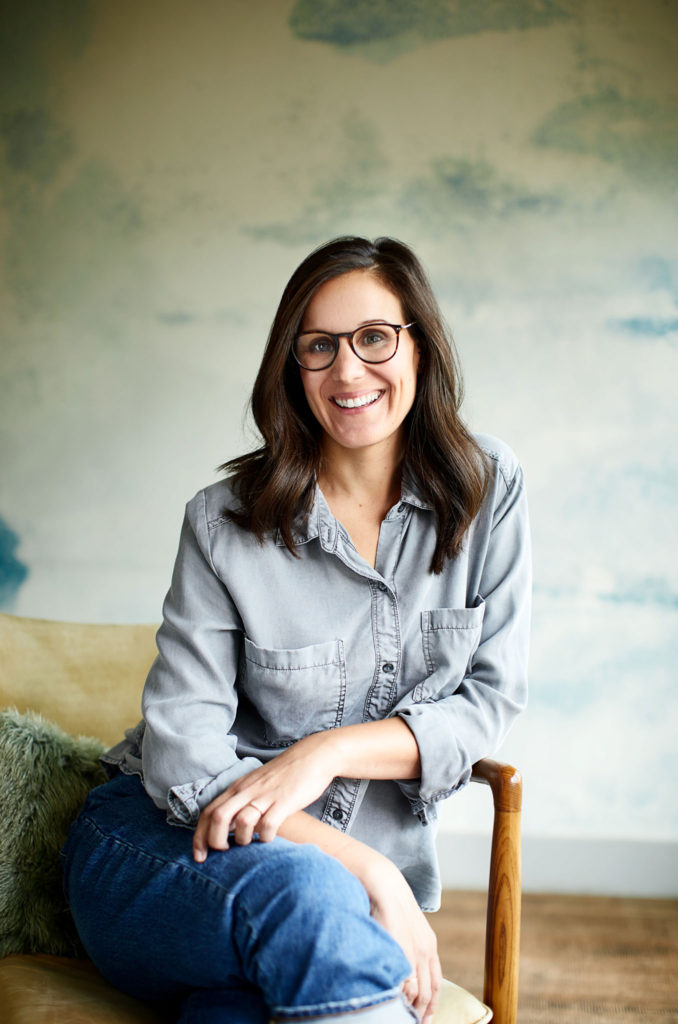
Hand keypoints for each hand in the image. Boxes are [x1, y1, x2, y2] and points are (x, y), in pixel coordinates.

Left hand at [193, 732, 335, 860]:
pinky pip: (268, 825)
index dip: (199, 837)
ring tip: (249, 843)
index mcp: (237, 788)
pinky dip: (265, 837)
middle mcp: (247, 791)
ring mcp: (265, 796)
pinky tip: (268, 838)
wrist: (311, 757)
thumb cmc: (283, 776)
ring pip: (241, 822)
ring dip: (241, 839)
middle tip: (223, 853)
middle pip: (218, 817)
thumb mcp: (255, 785)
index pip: (208, 812)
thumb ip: (241, 803)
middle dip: (214, 841)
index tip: (199, 856)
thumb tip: (226, 829)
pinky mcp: (284, 801)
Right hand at [363, 859, 441, 1023]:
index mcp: (428, 945)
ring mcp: (413, 950)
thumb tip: (402, 972)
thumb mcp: (404, 927)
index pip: (436, 984)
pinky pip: (404, 982)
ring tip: (400, 1017)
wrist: (382, 882)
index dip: (431, 1005)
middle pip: (428, 993)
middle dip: (421, 1012)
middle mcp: (425, 950)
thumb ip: (407, 948)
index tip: (424, 1019)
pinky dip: (400, 996)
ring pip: (417, 992)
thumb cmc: (387, 904)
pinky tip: (393, 1002)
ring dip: (410, 1008)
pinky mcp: (401, 948)